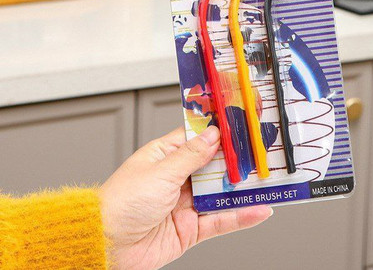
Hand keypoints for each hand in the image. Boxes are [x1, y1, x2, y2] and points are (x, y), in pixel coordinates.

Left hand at [99, 126, 271, 268]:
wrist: (105, 245)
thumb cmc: (120, 203)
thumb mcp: (160, 172)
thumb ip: (191, 156)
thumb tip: (213, 135)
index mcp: (165, 156)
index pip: (197, 139)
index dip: (218, 133)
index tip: (240, 126)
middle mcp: (177, 178)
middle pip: (213, 166)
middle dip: (236, 162)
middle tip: (261, 154)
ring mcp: (185, 203)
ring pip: (220, 193)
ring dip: (241, 189)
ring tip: (266, 181)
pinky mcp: (190, 228)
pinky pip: (219, 220)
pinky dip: (240, 216)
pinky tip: (257, 210)